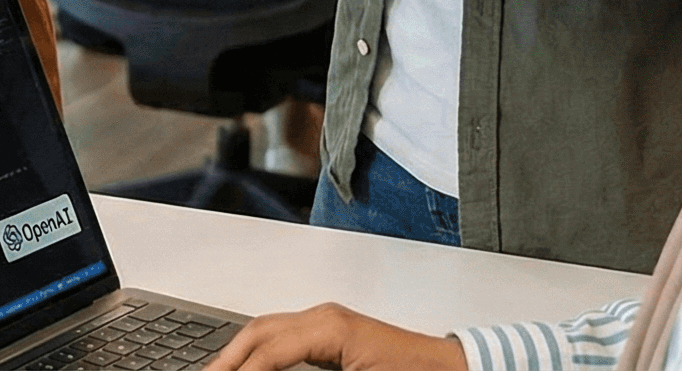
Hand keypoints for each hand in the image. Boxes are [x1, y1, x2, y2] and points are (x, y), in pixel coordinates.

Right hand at [206, 304, 467, 370]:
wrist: (455, 370)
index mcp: (330, 328)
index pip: (267, 349)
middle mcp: (325, 317)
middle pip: (259, 331)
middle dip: (226, 359)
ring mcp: (329, 321)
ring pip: (268, 329)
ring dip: (239, 352)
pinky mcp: (335, 333)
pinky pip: (285, 335)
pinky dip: (260, 350)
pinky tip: (250, 366)